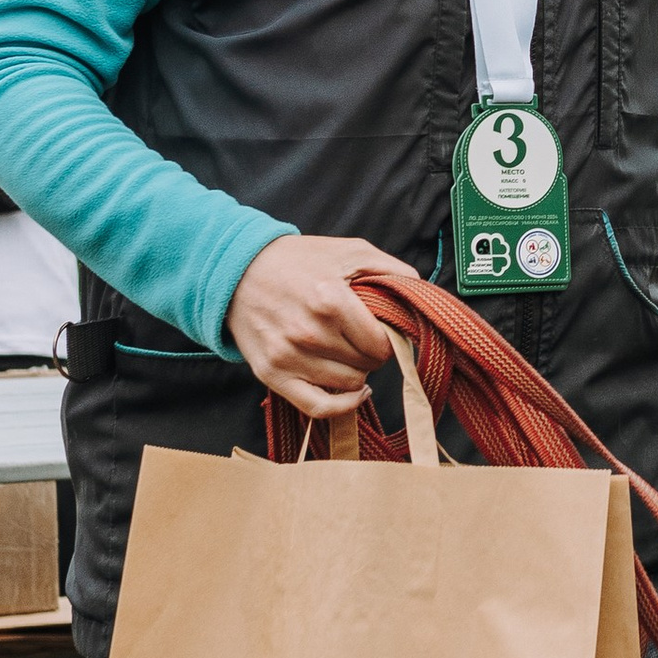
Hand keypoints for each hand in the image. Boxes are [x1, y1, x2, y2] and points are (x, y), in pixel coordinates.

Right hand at [225, 234, 416, 419]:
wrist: (237, 271)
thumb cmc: (297, 261)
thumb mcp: (349, 250)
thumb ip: (391, 269)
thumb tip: (420, 291)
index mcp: (330, 301)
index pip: (381, 343)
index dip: (390, 338)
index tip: (383, 329)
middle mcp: (309, 333)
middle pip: (368, 364)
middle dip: (373, 352)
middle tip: (362, 336)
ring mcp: (288, 357)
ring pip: (350, 384)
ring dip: (357, 371)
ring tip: (347, 351)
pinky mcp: (272, 374)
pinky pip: (318, 407)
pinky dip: (343, 405)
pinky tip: (354, 391)